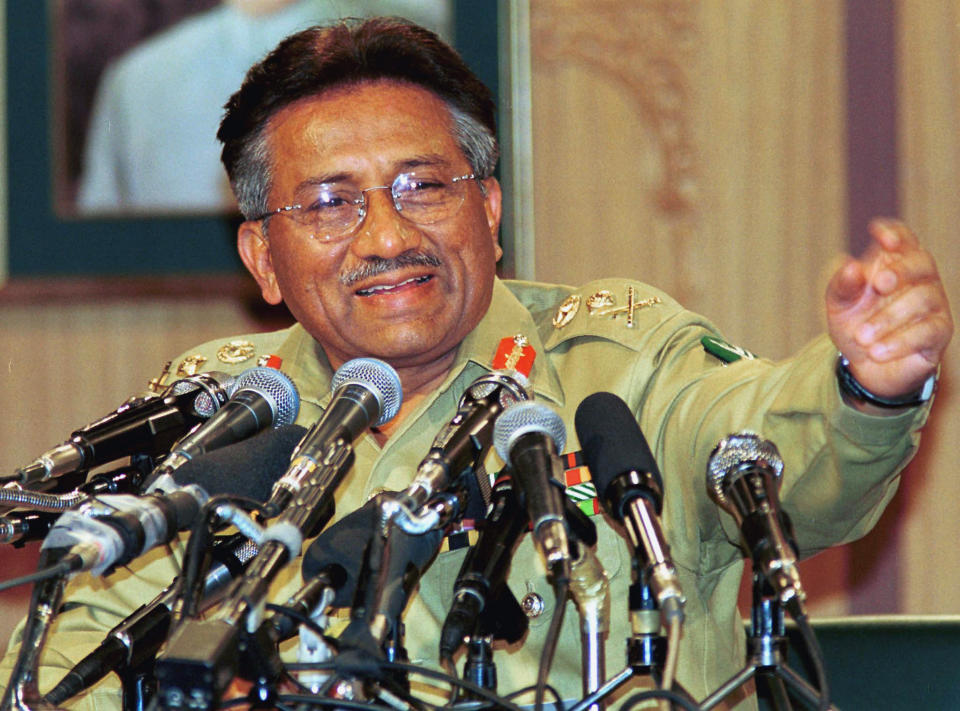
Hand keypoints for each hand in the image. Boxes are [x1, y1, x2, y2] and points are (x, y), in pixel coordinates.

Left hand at [826, 219, 952, 399]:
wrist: (864, 365)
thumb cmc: (855, 323)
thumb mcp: (839, 304)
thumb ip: (842, 285)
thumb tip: (851, 266)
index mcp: (894, 263)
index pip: (904, 238)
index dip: (896, 233)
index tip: (882, 238)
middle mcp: (920, 278)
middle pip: (922, 261)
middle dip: (901, 270)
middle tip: (878, 284)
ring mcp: (934, 303)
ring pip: (922, 298)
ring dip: (888, 318)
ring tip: (862, 337)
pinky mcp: (940, 331)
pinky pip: (928, 331)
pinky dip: (899, 341)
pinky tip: (876, 352)